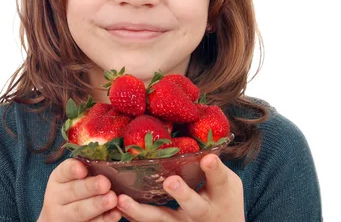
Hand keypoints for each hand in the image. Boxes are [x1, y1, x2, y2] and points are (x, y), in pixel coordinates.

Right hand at [37, 158, 121, 221]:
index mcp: (58, 179)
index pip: (64, 171)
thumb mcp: (73, 178)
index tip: (83, 169)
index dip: (73, 169)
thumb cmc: (74, 190)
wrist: (60, 217)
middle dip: (89, 187)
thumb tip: (111, 160)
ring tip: (112, 199)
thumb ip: (88, 169)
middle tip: (105, 183)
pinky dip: (104, 219)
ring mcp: (65, 215)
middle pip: (73, 191)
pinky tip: (116, 213)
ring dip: (97, 205)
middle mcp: (58, 197)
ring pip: (79, 210)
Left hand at [116, 154, 244, 221]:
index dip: (214, 169)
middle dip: (182, 194)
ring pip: (162, 219)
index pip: (220, 179)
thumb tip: (193, 129)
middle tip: (170, 182)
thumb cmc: (221, 199)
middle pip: (194, 205)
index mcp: (221, 195)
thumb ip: (212, 163)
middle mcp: (203, 213)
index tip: (209, 157)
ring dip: (141, 212)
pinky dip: (131, 216)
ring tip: (122, 200)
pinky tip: (115, 207)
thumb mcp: (224, 182)